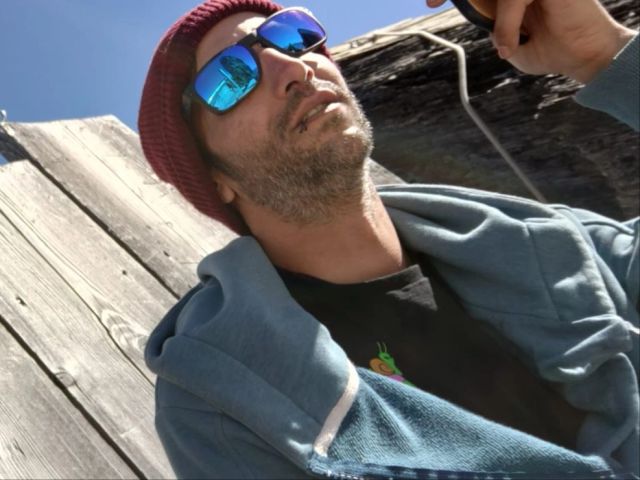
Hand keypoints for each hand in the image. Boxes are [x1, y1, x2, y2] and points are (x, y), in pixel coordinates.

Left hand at [426, 0, 636, 82]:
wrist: (586, 58)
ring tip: (509, 46)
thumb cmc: (554, 51)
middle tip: (430, 2)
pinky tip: (513, 43)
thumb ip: (493, 31)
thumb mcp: (512, 45)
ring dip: (496, 19)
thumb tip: (480, 22)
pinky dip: (508, 21)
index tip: (429, 3)